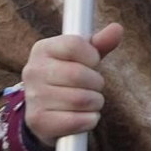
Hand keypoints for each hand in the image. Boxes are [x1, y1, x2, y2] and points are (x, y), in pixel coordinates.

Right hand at [23, 23, 122, 143]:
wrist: (45, 113)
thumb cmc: (67, 79)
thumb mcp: (82, 58)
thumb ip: (100, 43)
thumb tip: (117, 28)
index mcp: (42, 49)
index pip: (74, 44)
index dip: (92, 56)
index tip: (92, 63)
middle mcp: (33, 71)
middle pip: (79, 74)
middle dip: (96, 83)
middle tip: (93, 87)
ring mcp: (34, 97)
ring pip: (81, 100)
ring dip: (95, 103)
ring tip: (89, 102)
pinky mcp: (38, 121)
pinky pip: (78, 121)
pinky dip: (89, 120)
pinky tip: (83, 116)